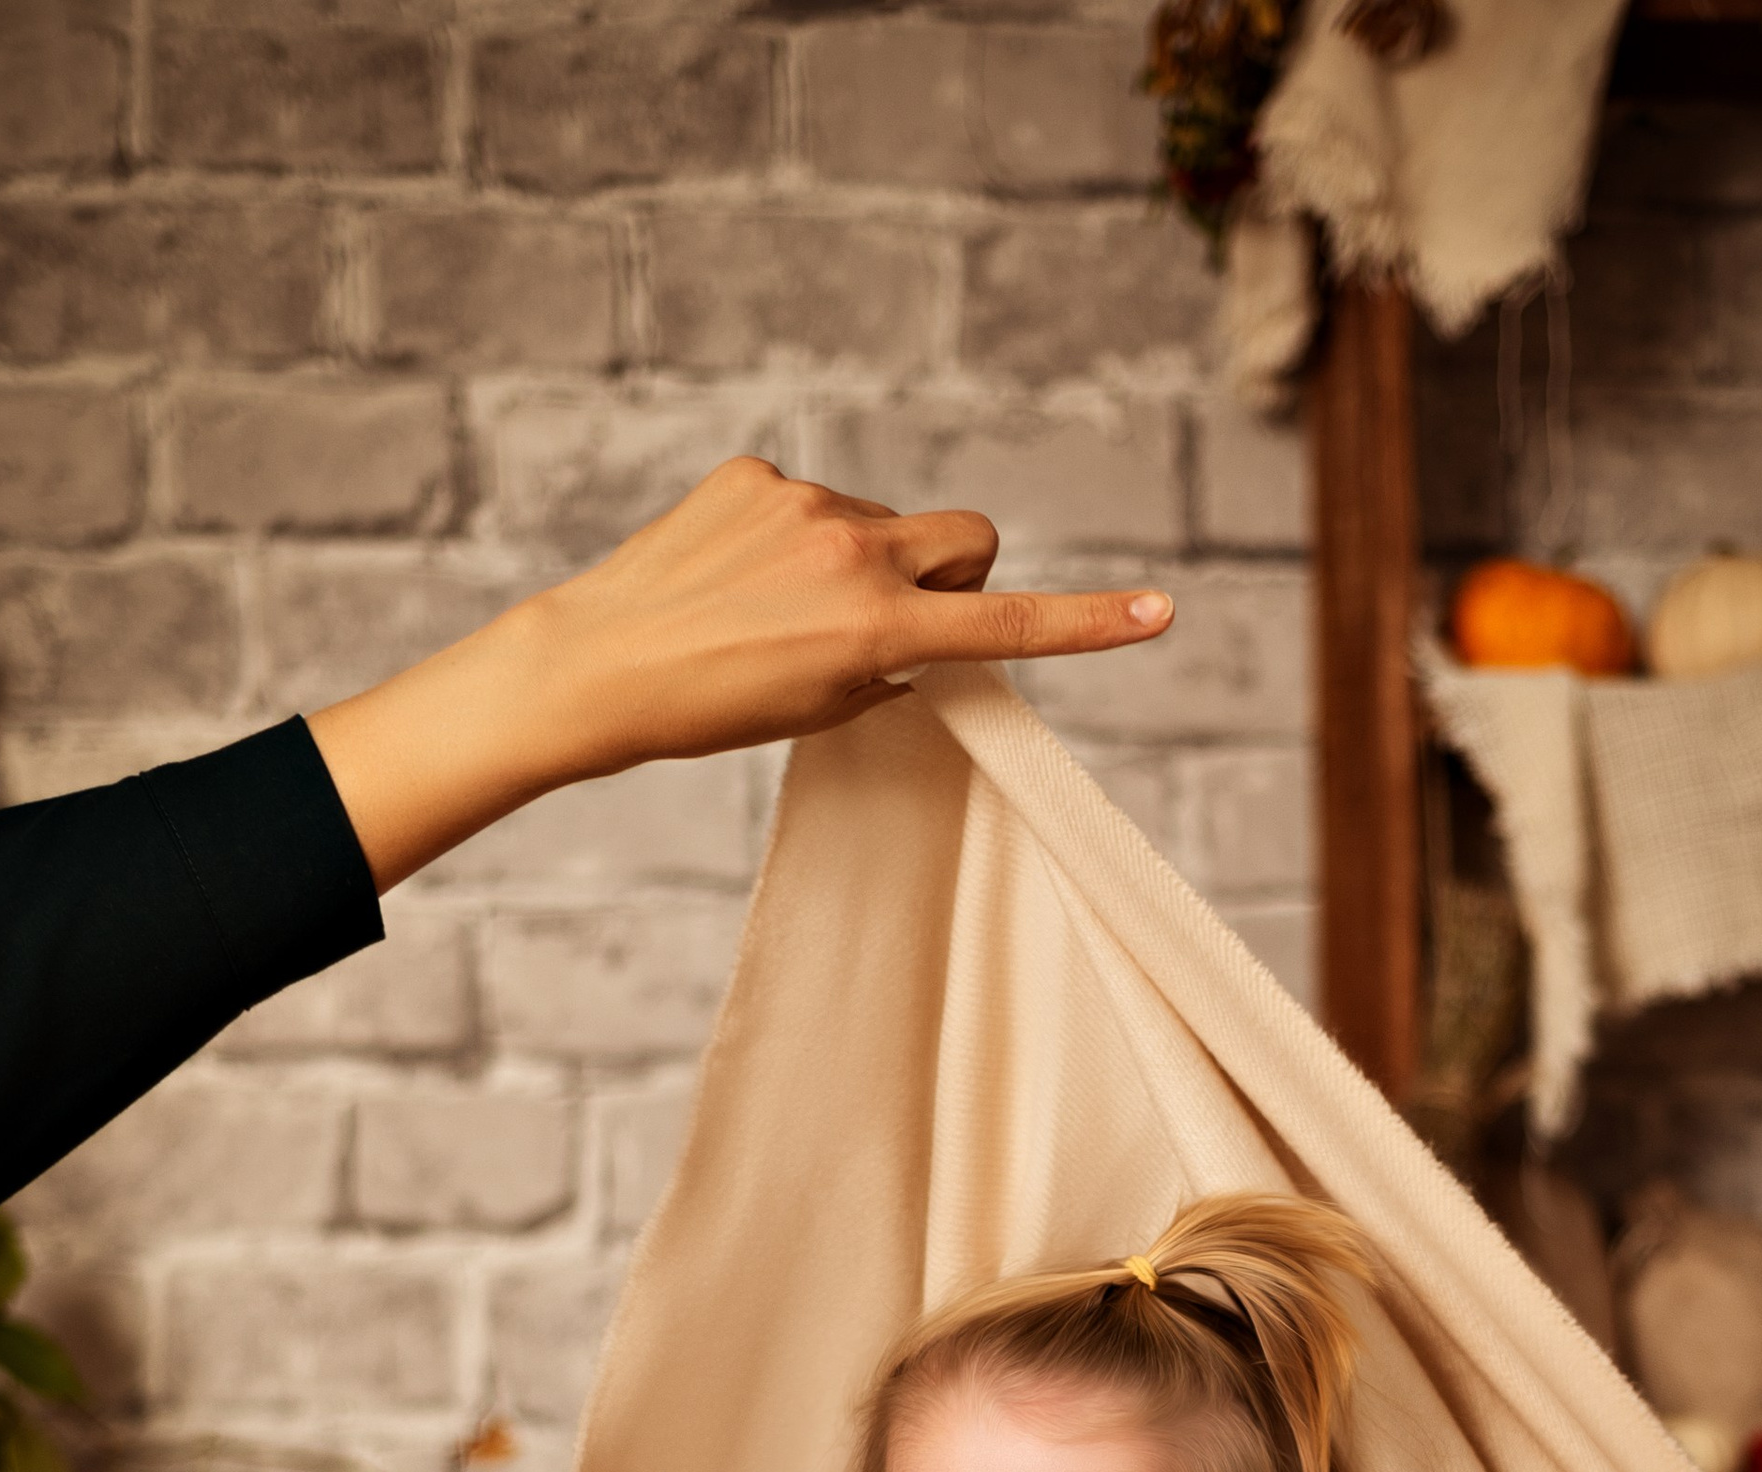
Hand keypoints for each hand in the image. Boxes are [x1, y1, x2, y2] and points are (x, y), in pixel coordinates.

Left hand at [310, 456, 1174, 891]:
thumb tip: (926, 627)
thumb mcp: (823, 706)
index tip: (1161, 611)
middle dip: (957, 571)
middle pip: (969, 536)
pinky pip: (811, 503)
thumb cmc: (713, 707)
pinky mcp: (758, 474)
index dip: (1088, 624)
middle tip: (899, 620)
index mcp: (878, 628)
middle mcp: (854, 552)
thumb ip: (893, 660)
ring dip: (857, 561)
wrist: (600, 665)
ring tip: (776, 609)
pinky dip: (792, 537)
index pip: (1006, 626)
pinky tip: (736, 574)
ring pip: (883, 524)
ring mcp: (806, 504)